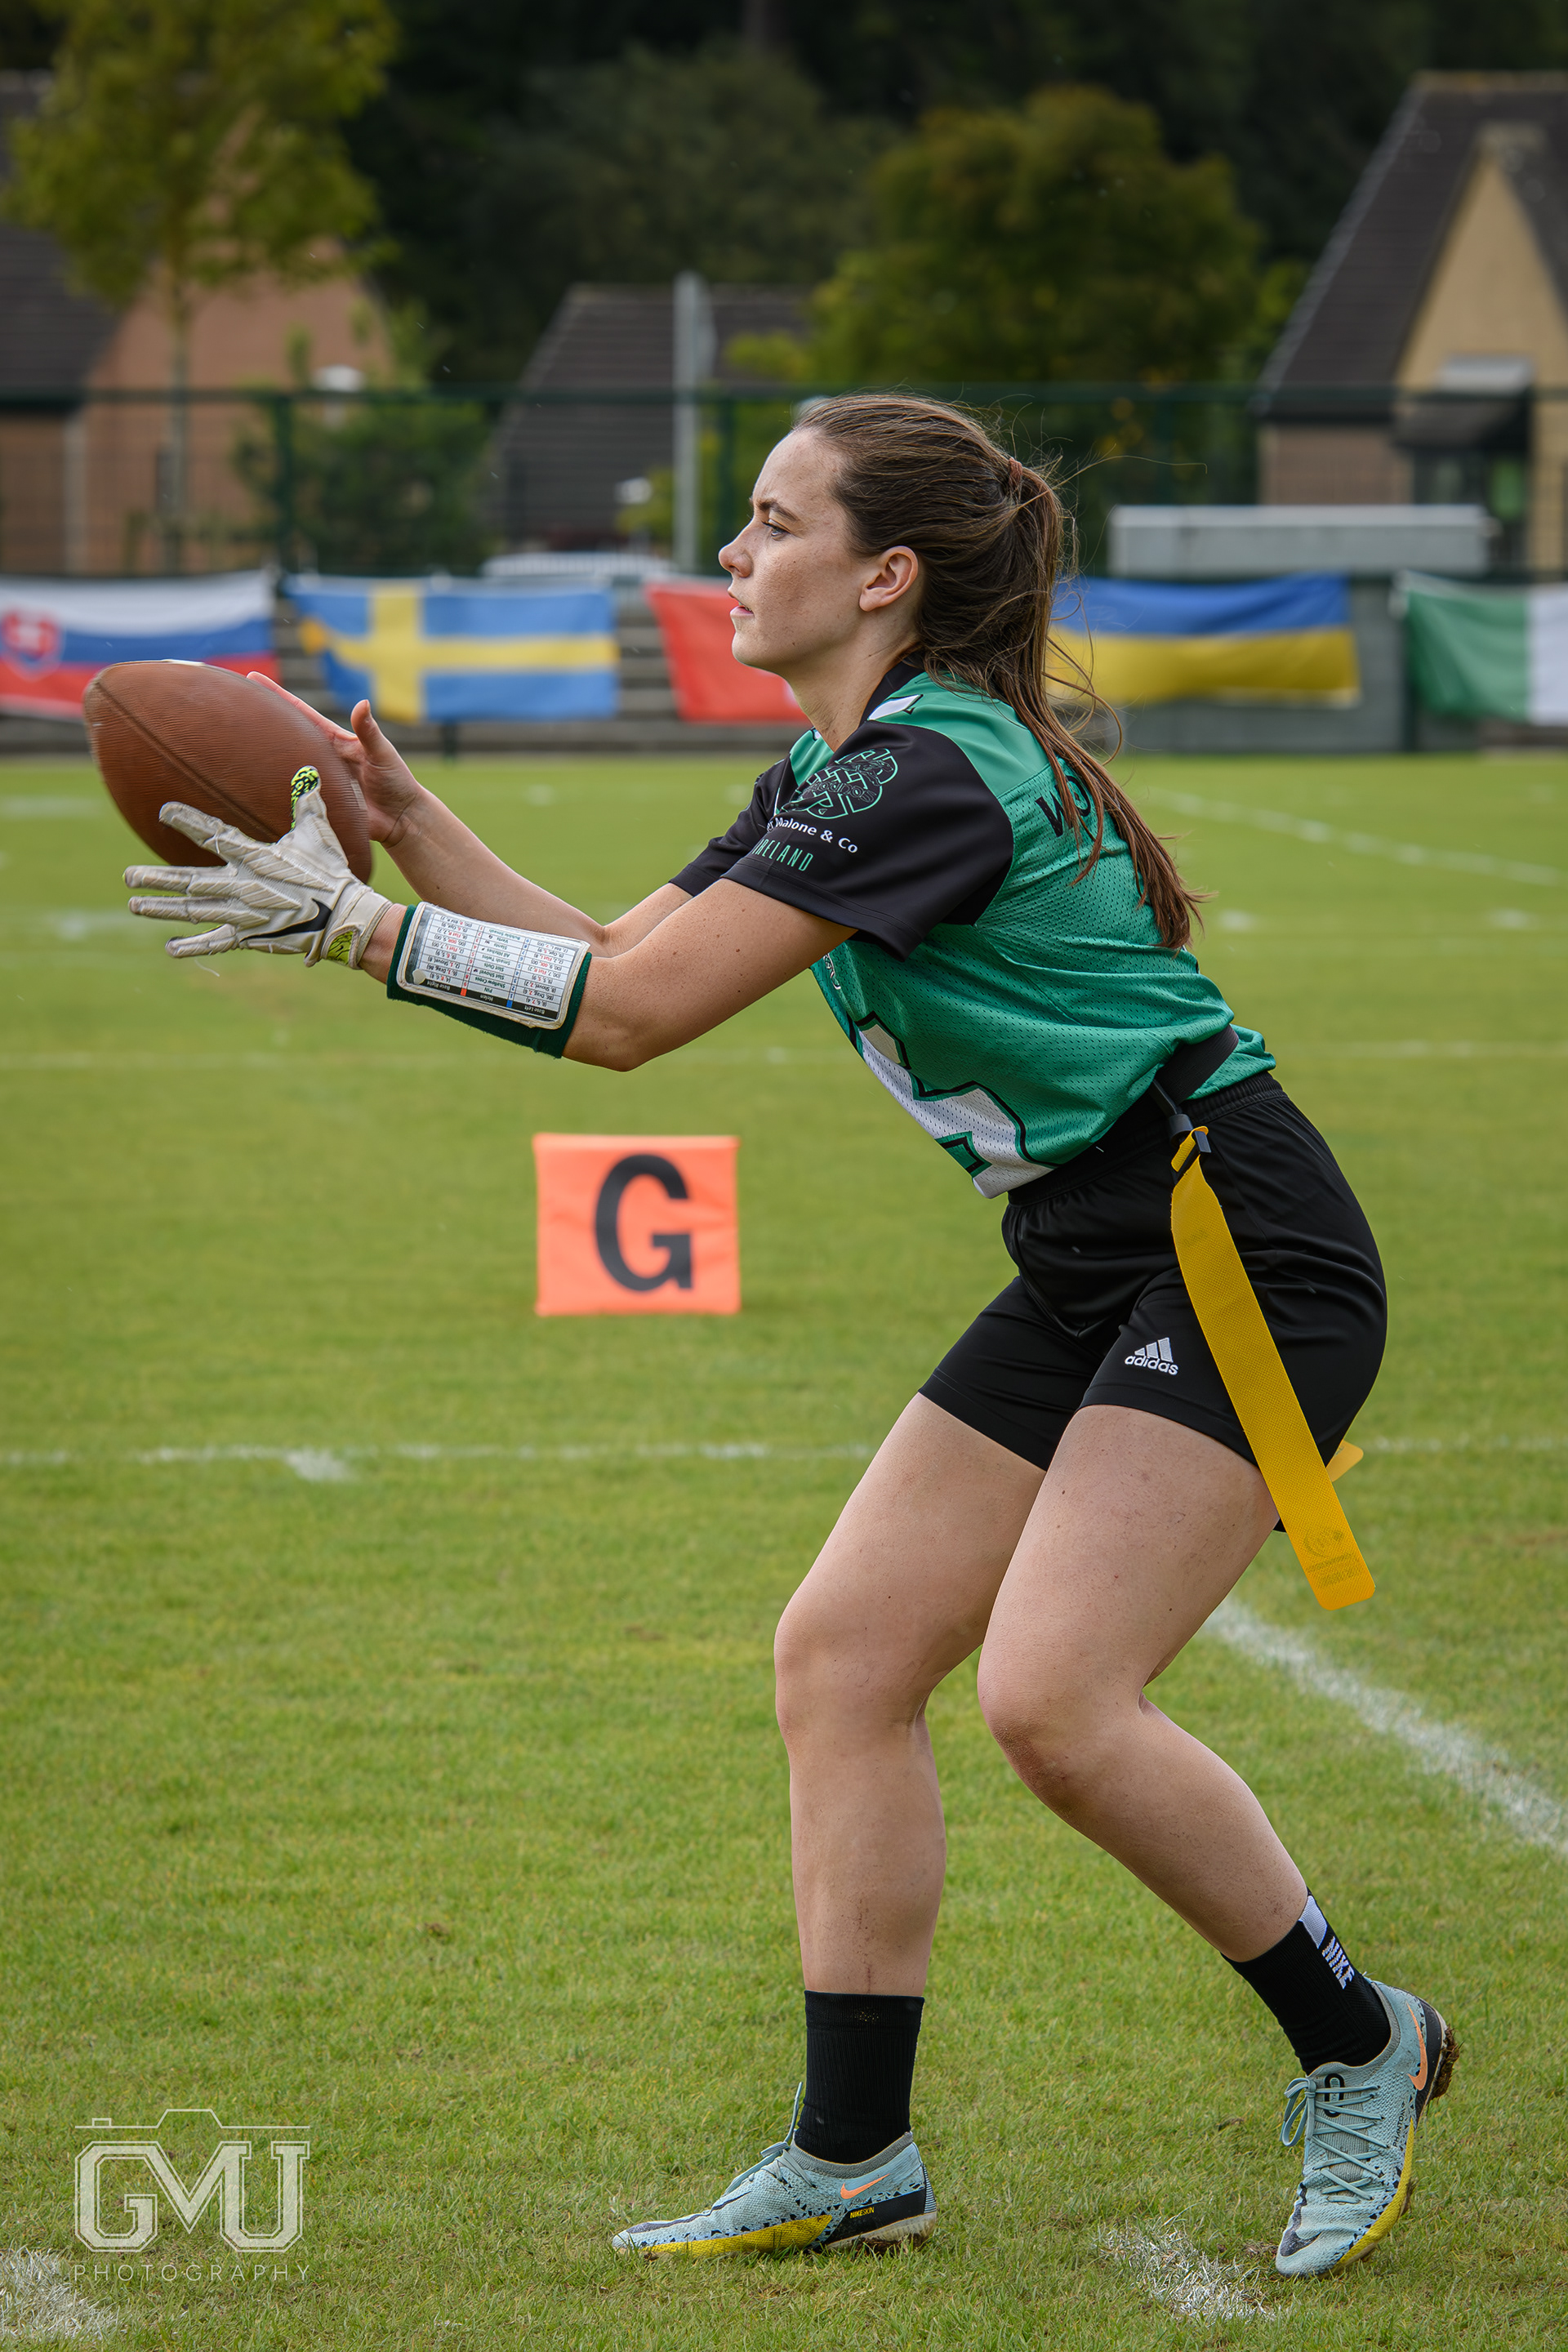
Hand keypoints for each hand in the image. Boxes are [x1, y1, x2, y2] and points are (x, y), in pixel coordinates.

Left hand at [126, 780, 398, 963]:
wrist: (344, 918)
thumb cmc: (331, 873)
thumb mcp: (318, 835)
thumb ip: (307, 805)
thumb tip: (307, 773)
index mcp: (255, 857)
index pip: (213, 834)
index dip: (187, 821)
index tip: (164, 812)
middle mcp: (241, 885)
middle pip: (189, 880)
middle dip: (156, 879)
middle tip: (127, 876)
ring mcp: (242, 913)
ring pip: (193, 911)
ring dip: (161, 908)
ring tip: (135, 904)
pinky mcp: (250, 936)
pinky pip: (215, 942)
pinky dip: (192, 947)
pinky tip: (169, 947)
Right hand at [247, 673, 424, 847]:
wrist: (401, 820)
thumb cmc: (396, 781)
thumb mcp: (382, 753)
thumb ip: (369, 732)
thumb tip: (362, 703)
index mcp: (333, 741)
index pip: (301, 714)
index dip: (278, 697)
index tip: (253, 679)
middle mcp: (320, 758)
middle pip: (285, 737)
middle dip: (260, 723)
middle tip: (231, 707)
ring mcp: (317, 780)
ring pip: (283, 766)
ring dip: (261, 757)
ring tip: (229, 744)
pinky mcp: (318, 804)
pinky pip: (292, 796)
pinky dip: (273, 791)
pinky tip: (251, 788)